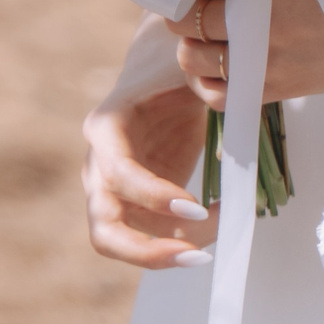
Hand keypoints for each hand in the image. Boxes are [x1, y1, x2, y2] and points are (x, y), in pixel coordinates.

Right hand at [83, 81, 215, 268]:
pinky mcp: (136, 204)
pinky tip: (217, 223)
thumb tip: (224, 110)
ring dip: (172, 250)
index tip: (198, 206)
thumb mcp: (184, 69)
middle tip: (195, 254)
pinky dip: (183, 240)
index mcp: (104, 127)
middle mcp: (99, 165)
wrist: (160, 75)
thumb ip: (202, 86)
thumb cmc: (170, 71)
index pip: (117, 174)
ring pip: (125, 242)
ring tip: (216, 239)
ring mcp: (113, 191)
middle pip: (103, 227)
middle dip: (146, 251)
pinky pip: (152, 237)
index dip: (153, 196)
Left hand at [166, 0, 323, 108]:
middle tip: (187, 1)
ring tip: (199, 33)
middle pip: (185, 18)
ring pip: (193, 58)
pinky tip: (212, 66)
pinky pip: (221, 96)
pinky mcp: (282, 88)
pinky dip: (206, 83)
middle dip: (178, 8)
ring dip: (188, 44)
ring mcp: (269, 60)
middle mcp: (259, 21)